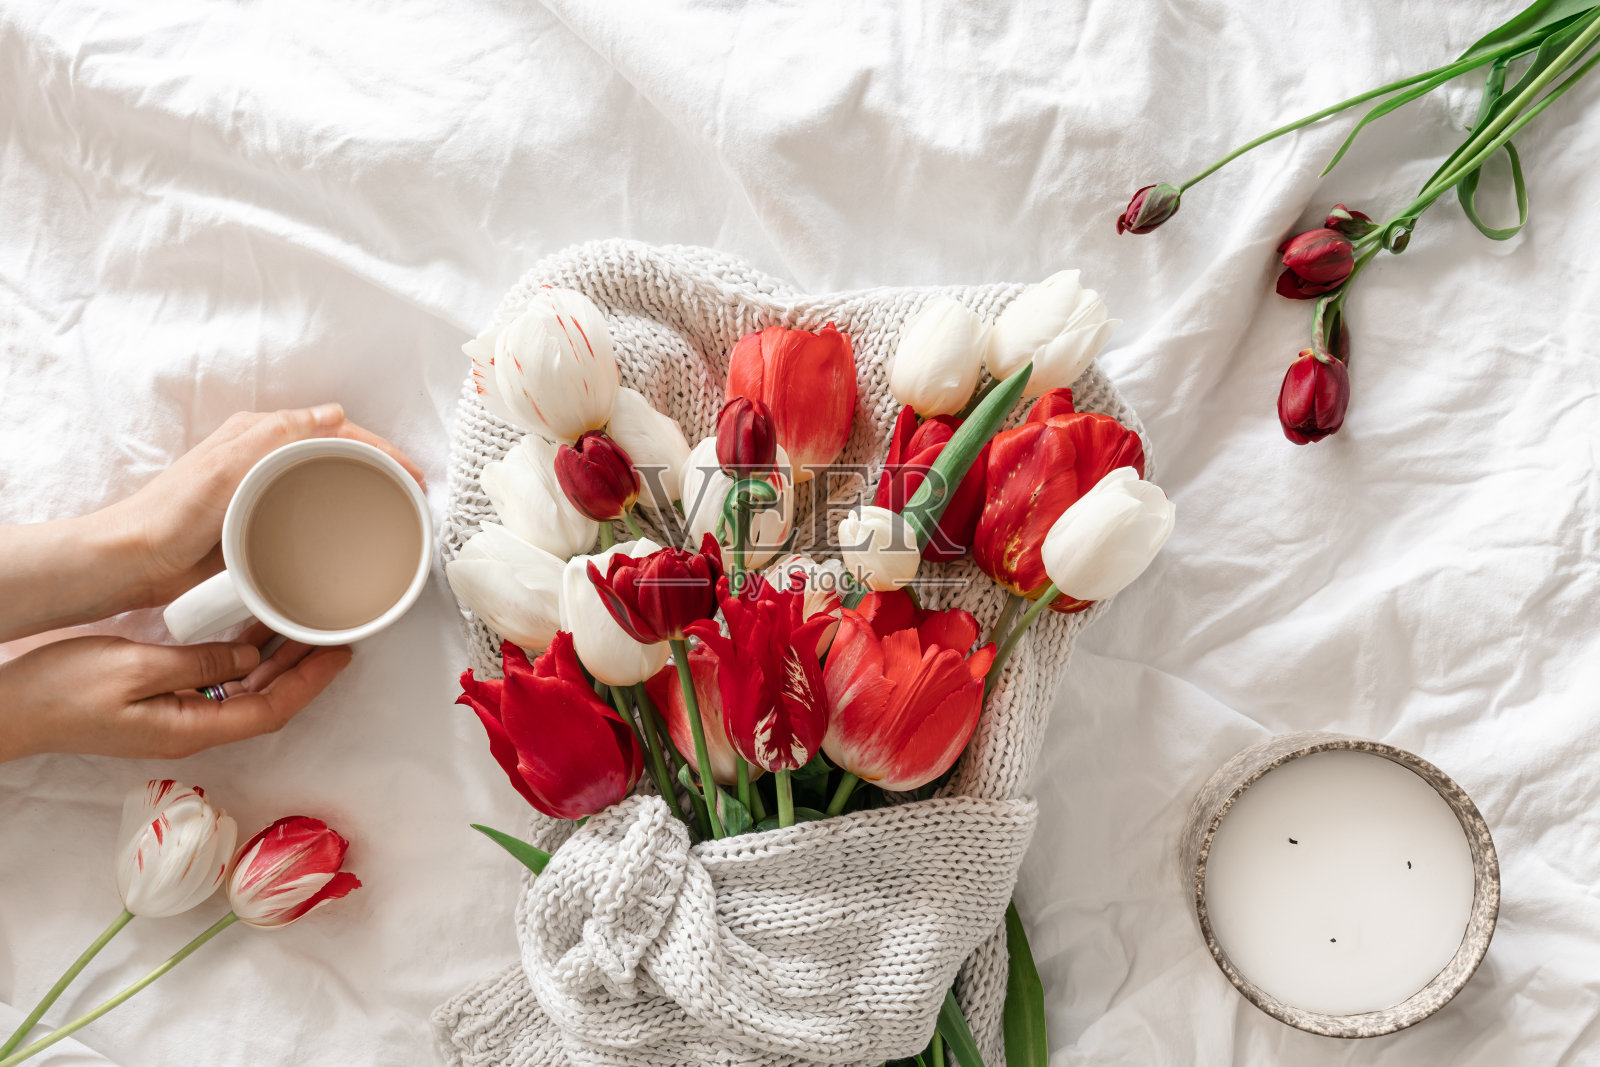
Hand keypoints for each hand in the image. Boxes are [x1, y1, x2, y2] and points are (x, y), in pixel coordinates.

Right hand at [0, 624, 349, 760]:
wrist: (11, 707)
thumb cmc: (64, 689)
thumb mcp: (136, 667)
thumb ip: (198, 664)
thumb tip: (251, 659)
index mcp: (191, 728)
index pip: (272, 710)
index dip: (312, 682)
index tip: (342, 653)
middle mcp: (193, 729)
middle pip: (267, 702)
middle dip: (306, 670)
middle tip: (338, 632)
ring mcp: (178, 718)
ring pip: (247, 692)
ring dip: (280, 662)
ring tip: (309, 627)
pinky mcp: (164, 704)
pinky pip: (221, 684)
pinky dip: (246, 658)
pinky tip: (258, 633)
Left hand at [107, 404, 425, 610]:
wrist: (134, 562)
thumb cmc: (171, 514)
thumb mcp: (225, 466)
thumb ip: (277, 436)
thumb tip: (334, 414)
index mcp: (258, 435)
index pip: (334, 429)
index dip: (378, 448)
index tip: (410, 473)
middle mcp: (263, 457)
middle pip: (337, 452)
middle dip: (379, 466)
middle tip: (412, 493)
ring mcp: (262, 491)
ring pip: (327, 480)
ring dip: (363, 490)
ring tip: (395, 511)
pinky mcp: (259, 523)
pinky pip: (310, 512)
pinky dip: (339, 516)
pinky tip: (353, 535)